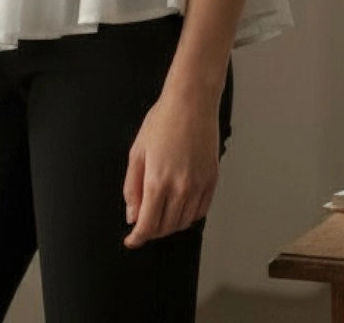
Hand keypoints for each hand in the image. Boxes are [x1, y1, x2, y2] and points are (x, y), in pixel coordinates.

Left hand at [122, 88, 219, 248]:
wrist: (191, 103)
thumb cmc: (162, 121)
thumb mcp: (137, 152)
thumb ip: (132, 187)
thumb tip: (132, 215)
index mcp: (158, 181)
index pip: (148, 225)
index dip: (137, 237)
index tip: (132, 240)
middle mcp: (181, 188)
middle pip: (166, 227)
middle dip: (152, 231)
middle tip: (143, 224)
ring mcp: (199, 186)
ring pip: (184, 223)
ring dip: (170, 226)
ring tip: (160, 215)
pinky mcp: (212, 181)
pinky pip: (200, 211)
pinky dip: (188, 216)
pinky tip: (179, 207)